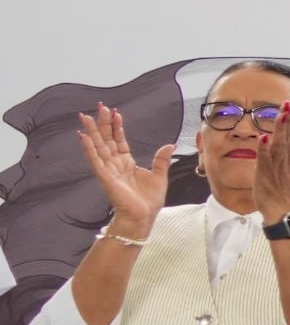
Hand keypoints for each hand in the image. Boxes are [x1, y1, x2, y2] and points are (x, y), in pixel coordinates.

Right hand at [76, 106, 173, 231]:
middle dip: (103, 123)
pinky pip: (95, 160)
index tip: (116, 112)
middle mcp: (115, 164)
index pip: (119, 140)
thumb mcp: (159, 176)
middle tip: (100, 107)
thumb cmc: (148, 201)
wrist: (143, 217)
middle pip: (106, 139)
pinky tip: (84, 137)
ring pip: (98, 146)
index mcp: (126, 163)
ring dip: (92, 131)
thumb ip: (161, 160)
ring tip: (86, 116)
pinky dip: (89, 148)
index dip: (117, 127)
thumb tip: (170, 145)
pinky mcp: (105, 177)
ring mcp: (108, 170)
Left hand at [251, 103, 289, 222]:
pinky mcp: (265, 174)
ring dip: (280, 130)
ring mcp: (276, 167)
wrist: (284, 210)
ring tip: (281, 115)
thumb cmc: (286, 190)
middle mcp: (286, 160)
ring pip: (279, 145)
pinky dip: (264, 149)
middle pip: (288, 136)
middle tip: (289, 104)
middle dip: (289, 120)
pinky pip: (264, 160)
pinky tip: (263, 138)